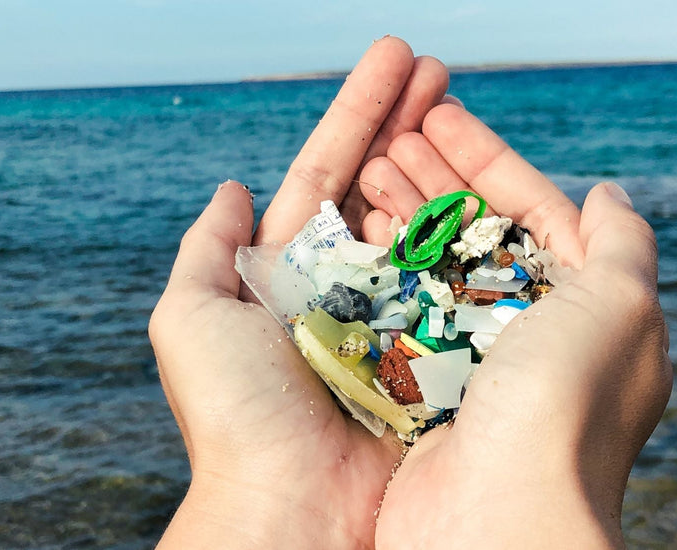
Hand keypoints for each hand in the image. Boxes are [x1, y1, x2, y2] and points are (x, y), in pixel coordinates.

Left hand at [149, 37, 449, 548]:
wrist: (290, 506)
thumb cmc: (232, 413)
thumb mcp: (188, 318)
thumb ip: (206, 248)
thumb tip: (229, 187)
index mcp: (288, 271)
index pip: (327, 173)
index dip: (359, 114)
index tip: (397, 60)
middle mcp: (343, 286)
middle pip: (381, 185)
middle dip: (407, 122)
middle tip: (440, 68)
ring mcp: (394, 315)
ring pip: (423, 221)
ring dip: (443, 161)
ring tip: (460, 103)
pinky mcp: (434, 349)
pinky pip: (457, 280)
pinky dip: (470, 232)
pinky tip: (487, 181)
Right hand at [361, 104, 672, 548]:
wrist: (496, 518)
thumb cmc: (566, 406)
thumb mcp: (622, 307)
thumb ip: (623, 243)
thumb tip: (609, 193)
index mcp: (591, 313)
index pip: (537, 213)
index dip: (488, 160)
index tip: (438, 115)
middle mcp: (535, 338)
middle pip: (479, 235)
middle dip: (438, 179)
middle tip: (392, 131)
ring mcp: (477, 366)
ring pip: (436, 270)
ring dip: (404, 213)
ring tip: (368, 166)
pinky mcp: (428, 391)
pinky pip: (405, 315)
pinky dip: (383, 269)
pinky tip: (358, 230)